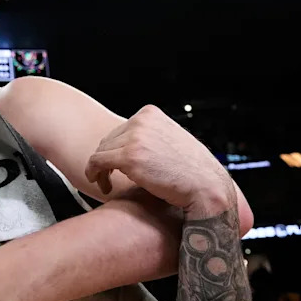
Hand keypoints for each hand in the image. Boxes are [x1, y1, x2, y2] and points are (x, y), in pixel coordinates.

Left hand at [84, 105, 233, 214]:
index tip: (116, 165)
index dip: (115, 150)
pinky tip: (103, 186)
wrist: (206, 187)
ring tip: (107, 184)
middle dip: (106, 160)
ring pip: (100, 152)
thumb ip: (149, 135)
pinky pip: (97, 163)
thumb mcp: (170, 139)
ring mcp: (134, 138)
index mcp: (150, 114)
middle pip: (107, 141)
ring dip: (100, 170)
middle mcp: (141, 121)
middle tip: (109, 177)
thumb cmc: (191, 170)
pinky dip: (94, 174)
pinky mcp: (129, 157)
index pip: (119, 131)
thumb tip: (127, 141)